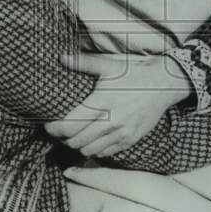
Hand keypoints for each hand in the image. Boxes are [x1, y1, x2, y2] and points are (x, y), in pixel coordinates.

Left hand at [45, 52, 191, 158]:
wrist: (163, 85)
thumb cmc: (133, 73)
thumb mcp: (108, 65)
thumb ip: (83, 63)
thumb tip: (61, 58)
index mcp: (103, 102)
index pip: (70, 125)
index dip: (54, 129)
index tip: (47, 125)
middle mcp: (112, 121)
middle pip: (76, 141)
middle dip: (62, 138)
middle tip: (57, 131)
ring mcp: (122, 133)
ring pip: (89, 150)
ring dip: (76, 146)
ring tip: (72, 136)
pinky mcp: (129, 140)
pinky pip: (104, 153)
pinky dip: (93, 150)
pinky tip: (89, 140)